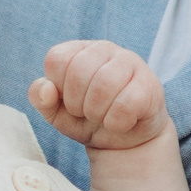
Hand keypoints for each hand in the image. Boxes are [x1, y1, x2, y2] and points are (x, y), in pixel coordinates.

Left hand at [31, 38, 170, 154]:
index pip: (56, 59)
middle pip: (78, 71)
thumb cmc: (88, 120)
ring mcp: (130, 62)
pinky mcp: (150, 84)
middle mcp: (104, 49)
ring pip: (104, 84)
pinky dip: (116, 122)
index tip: (70, 101)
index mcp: (78, 50)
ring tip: (103, 117)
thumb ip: (41, 98)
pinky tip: (121, 122)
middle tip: (88, 112)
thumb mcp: (57, 113)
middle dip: (77, 104)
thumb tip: (47, 88)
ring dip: (97, 113)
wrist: (125, 141)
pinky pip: (126, 103)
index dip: (59, 88)